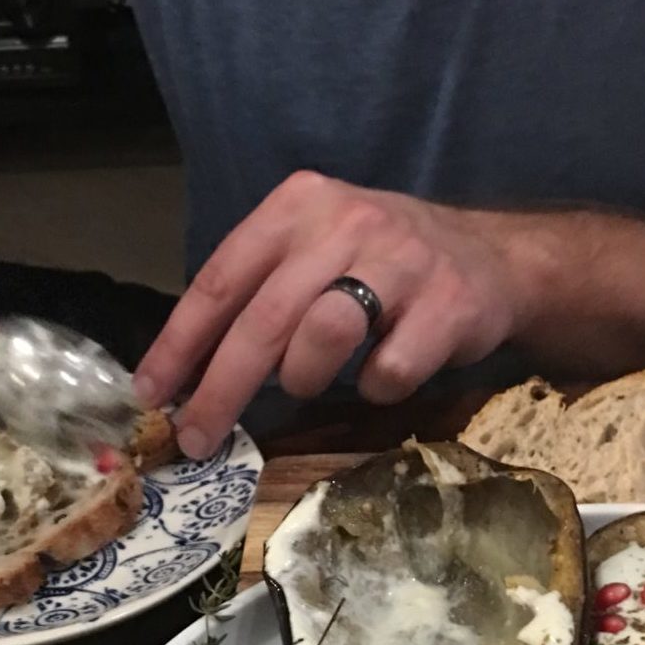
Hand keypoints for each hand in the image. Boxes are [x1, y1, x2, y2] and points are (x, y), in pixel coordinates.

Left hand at [133, 171, 525, 456]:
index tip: (151, 393)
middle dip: (221, 389)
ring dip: (303, 378)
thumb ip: (258, 296)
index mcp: (299, 206)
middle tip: (197, 438)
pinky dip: (375, 388)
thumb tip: (186, 375)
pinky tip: (385, 371)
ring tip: (310, 382)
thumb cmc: (382, 266)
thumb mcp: (314, 254)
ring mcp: (403, 260)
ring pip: (323, 337)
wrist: (494, 260)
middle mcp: (347, 222)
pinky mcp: (449, 304)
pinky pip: (388, 371)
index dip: (181, 343)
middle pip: (263, 318)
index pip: (222, 279)